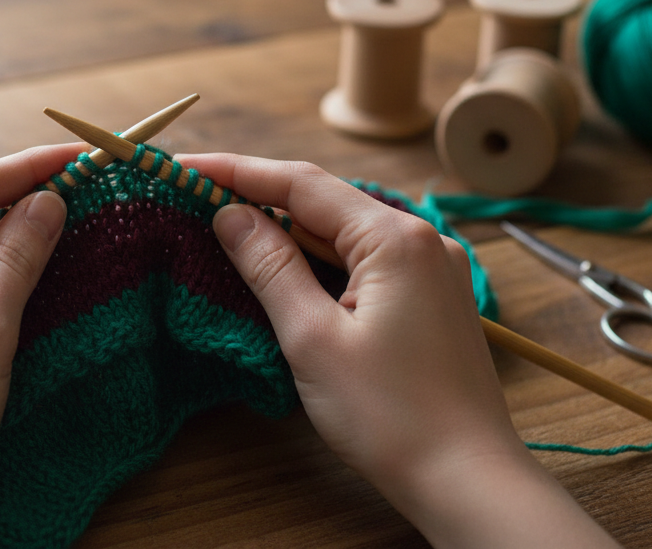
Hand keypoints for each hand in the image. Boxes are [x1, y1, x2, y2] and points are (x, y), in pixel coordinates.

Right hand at [181, 153, 619, 548]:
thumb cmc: (390, 417)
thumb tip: (230, 215)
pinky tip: (284, 273)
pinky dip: (319, 261)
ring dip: (287, 232)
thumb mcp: (312, 339)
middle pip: (324, 202)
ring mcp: (432, 269)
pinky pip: (363, 261)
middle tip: (194, 199)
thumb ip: (270, 267)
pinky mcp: (431, 299)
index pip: (301, 182)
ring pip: (343, 233)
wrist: (469, 482)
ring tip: (226, 232)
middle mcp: (422, 240)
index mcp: (395, 239)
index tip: (182, 168)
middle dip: (258, 198)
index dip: (235, 171)